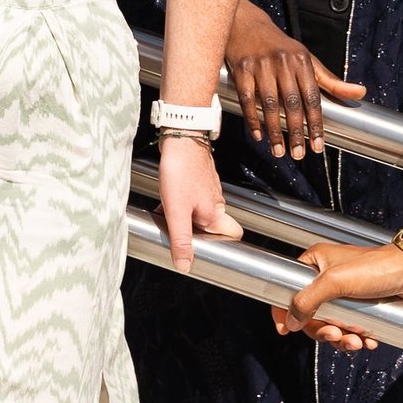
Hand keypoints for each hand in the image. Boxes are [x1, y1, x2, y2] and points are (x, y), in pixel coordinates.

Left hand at [157, 132, 241, 270]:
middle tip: (180, 233)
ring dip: (187, 215)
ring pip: (201, 210)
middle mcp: (216, 201)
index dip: (226, 244)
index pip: (235, 233)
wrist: (180, 137)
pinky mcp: (199, 177)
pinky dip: (182, 201)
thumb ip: (181, 239)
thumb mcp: (176, 211)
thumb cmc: (181, 170)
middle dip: (197, 231)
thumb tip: (184, 265)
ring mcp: (209, 188)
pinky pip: (193, 197)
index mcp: (215, 213)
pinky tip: (168, 197)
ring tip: (168, 215)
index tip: (209, 249)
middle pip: (214, 224)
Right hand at [223, 1, 364, 158]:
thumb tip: (360, 93)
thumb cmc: (280, 47)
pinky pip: (248, 99)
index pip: (313, 97)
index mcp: (302, 61)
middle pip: (292, 103)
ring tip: (279, 151)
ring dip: (275, 131)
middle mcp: (283, 62)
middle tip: (299, 154)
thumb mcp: (307, 60)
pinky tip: (259, 135)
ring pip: (270, 104)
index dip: (316, 123)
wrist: (246, 24)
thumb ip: (331, 81)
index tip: (318, 145)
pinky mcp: (241, 69)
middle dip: (296, 132)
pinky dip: (253, 119)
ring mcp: (261, 65)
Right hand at [274, 236, 402, 349]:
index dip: (285, 311)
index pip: (289, 288)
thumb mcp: (335, 282)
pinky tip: (367, 339)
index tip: (285, 330)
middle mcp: (328, 278)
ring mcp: (345, 294)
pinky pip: (350, 329)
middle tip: (336, 334)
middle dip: (324, 331)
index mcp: (316, 264)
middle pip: (311, 314)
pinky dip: (357, 338)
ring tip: (357, 341)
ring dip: (342, 339)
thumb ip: (307, 300)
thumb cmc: (378, 267)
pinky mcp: (361, 307)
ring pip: (331, 325)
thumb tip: (291, 320)